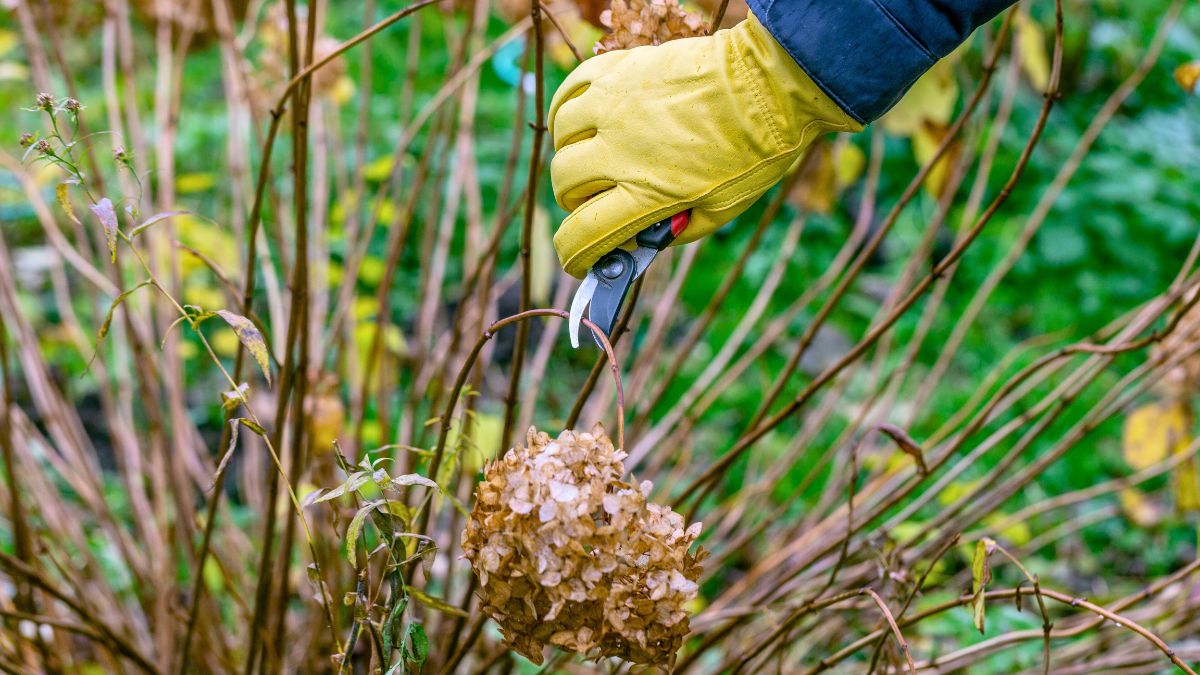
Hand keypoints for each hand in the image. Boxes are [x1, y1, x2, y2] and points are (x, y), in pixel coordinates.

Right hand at [548, 13, 860, 277]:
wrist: (771, 84)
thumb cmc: (755, 151)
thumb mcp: (719, 211)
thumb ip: (674, 231)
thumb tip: (639, 239)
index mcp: (648, 193)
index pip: (583, 235)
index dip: (575, 255)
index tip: (580, 258)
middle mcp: (622, 150)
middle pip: (563, 185)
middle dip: (574, 202)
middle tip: (596, 200)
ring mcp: (615, 106)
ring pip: (561, 137)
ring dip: (571, 154)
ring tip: (594, 155)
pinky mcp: (619, 72)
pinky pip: (569, 92)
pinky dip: (567, 110)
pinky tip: (582, 120)